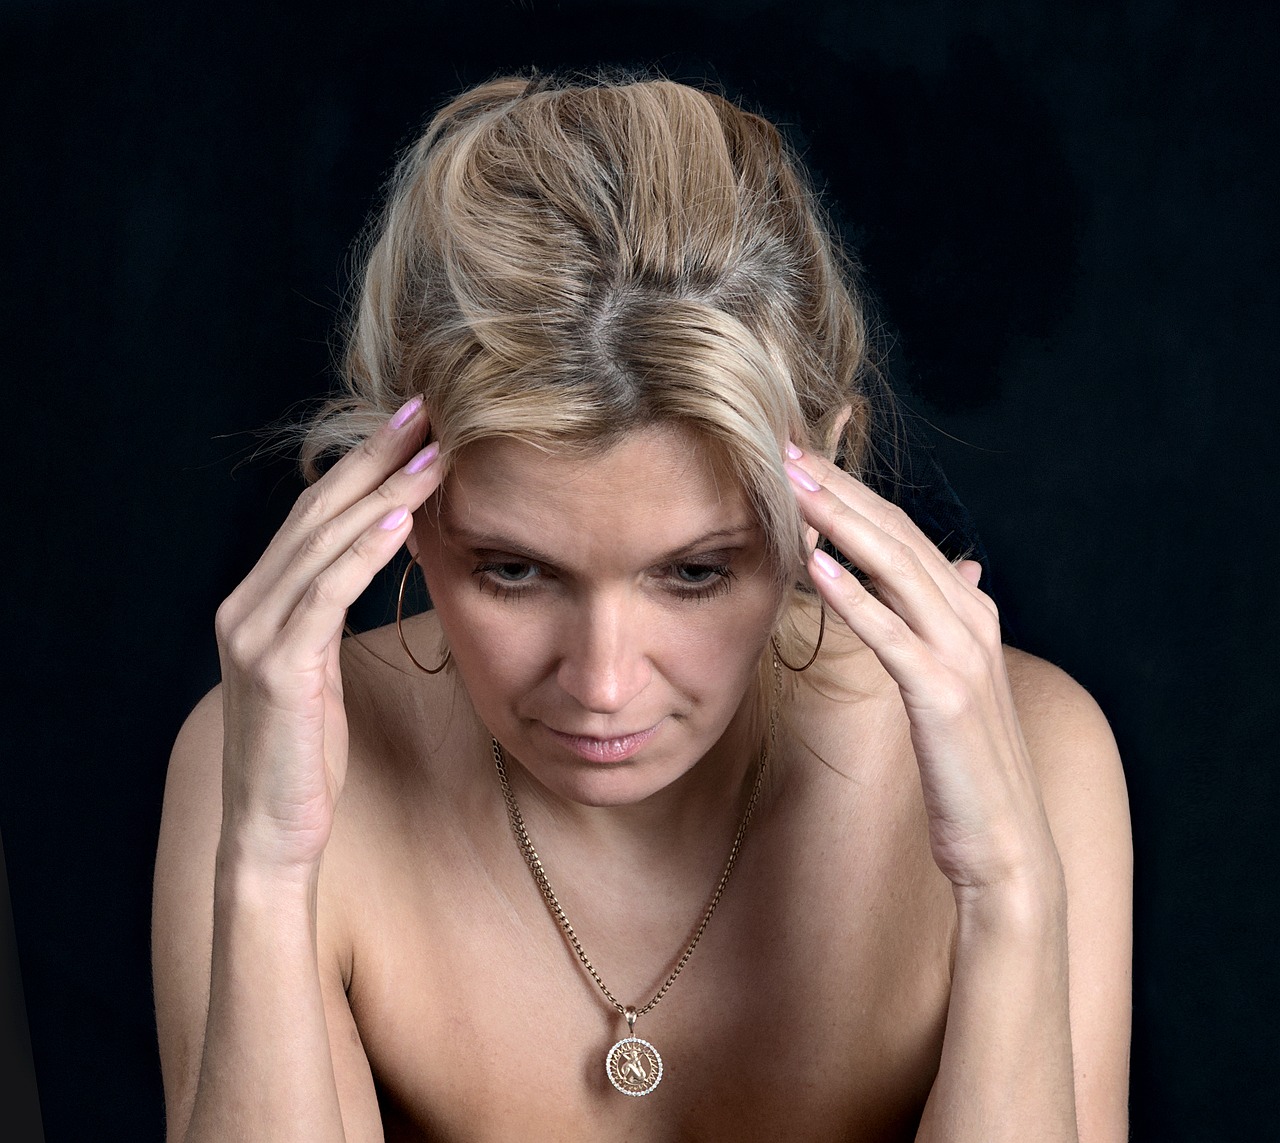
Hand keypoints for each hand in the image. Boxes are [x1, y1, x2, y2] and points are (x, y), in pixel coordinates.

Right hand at [213, 397, 441, 877]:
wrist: (269, 832)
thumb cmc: (304, 751)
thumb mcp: (318, 667)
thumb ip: (329, 610)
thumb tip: (376, 555)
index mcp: (259, 601)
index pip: (315, 515)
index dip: (363, 464)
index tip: (412, 423)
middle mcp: (246, 605)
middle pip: (318, 512)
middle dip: (376, 456)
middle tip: (427, 409)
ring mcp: (253, 634)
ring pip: (324, 543)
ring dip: (384, 492)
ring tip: (433, 450)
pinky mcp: (275, 668)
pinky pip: (324, 596)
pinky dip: (362, 552)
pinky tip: (401, 519)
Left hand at [784, 446, 1059, 894]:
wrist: (1006, 841)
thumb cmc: (969, 762)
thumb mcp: (960, 678)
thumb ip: (950, 619)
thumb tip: (959, 569)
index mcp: (969, 610)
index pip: (902, 532)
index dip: (852, 491)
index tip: (802, 459)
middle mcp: (971, 619)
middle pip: (896, 536)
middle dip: (839, 488)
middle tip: (784, 448)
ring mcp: (961, 655)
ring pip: (895, 570)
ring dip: (840, 523)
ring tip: (792, 485)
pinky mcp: (943, 695)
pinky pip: (891, 635)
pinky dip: (855, 597)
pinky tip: (817, 566)